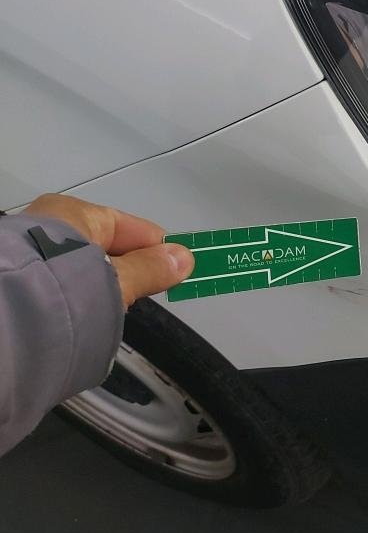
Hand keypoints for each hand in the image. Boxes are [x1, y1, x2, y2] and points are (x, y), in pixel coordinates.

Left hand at [24, 194, 193, 308]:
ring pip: (81, 266)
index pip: (130, 227)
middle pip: (104, 247)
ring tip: (108, 311)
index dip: (157, 249)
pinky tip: (80, 315)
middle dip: (126, 270)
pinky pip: (59, 282)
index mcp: (74, 212)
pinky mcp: (19, 278)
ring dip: (99, 286)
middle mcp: (49, 223)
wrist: (1, 321)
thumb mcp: (116, 279)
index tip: (178, 271)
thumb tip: (184, 258)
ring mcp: (30, 251)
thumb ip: (150, 269)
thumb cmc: (61, 285)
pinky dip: (74, 296)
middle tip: (142, 296)